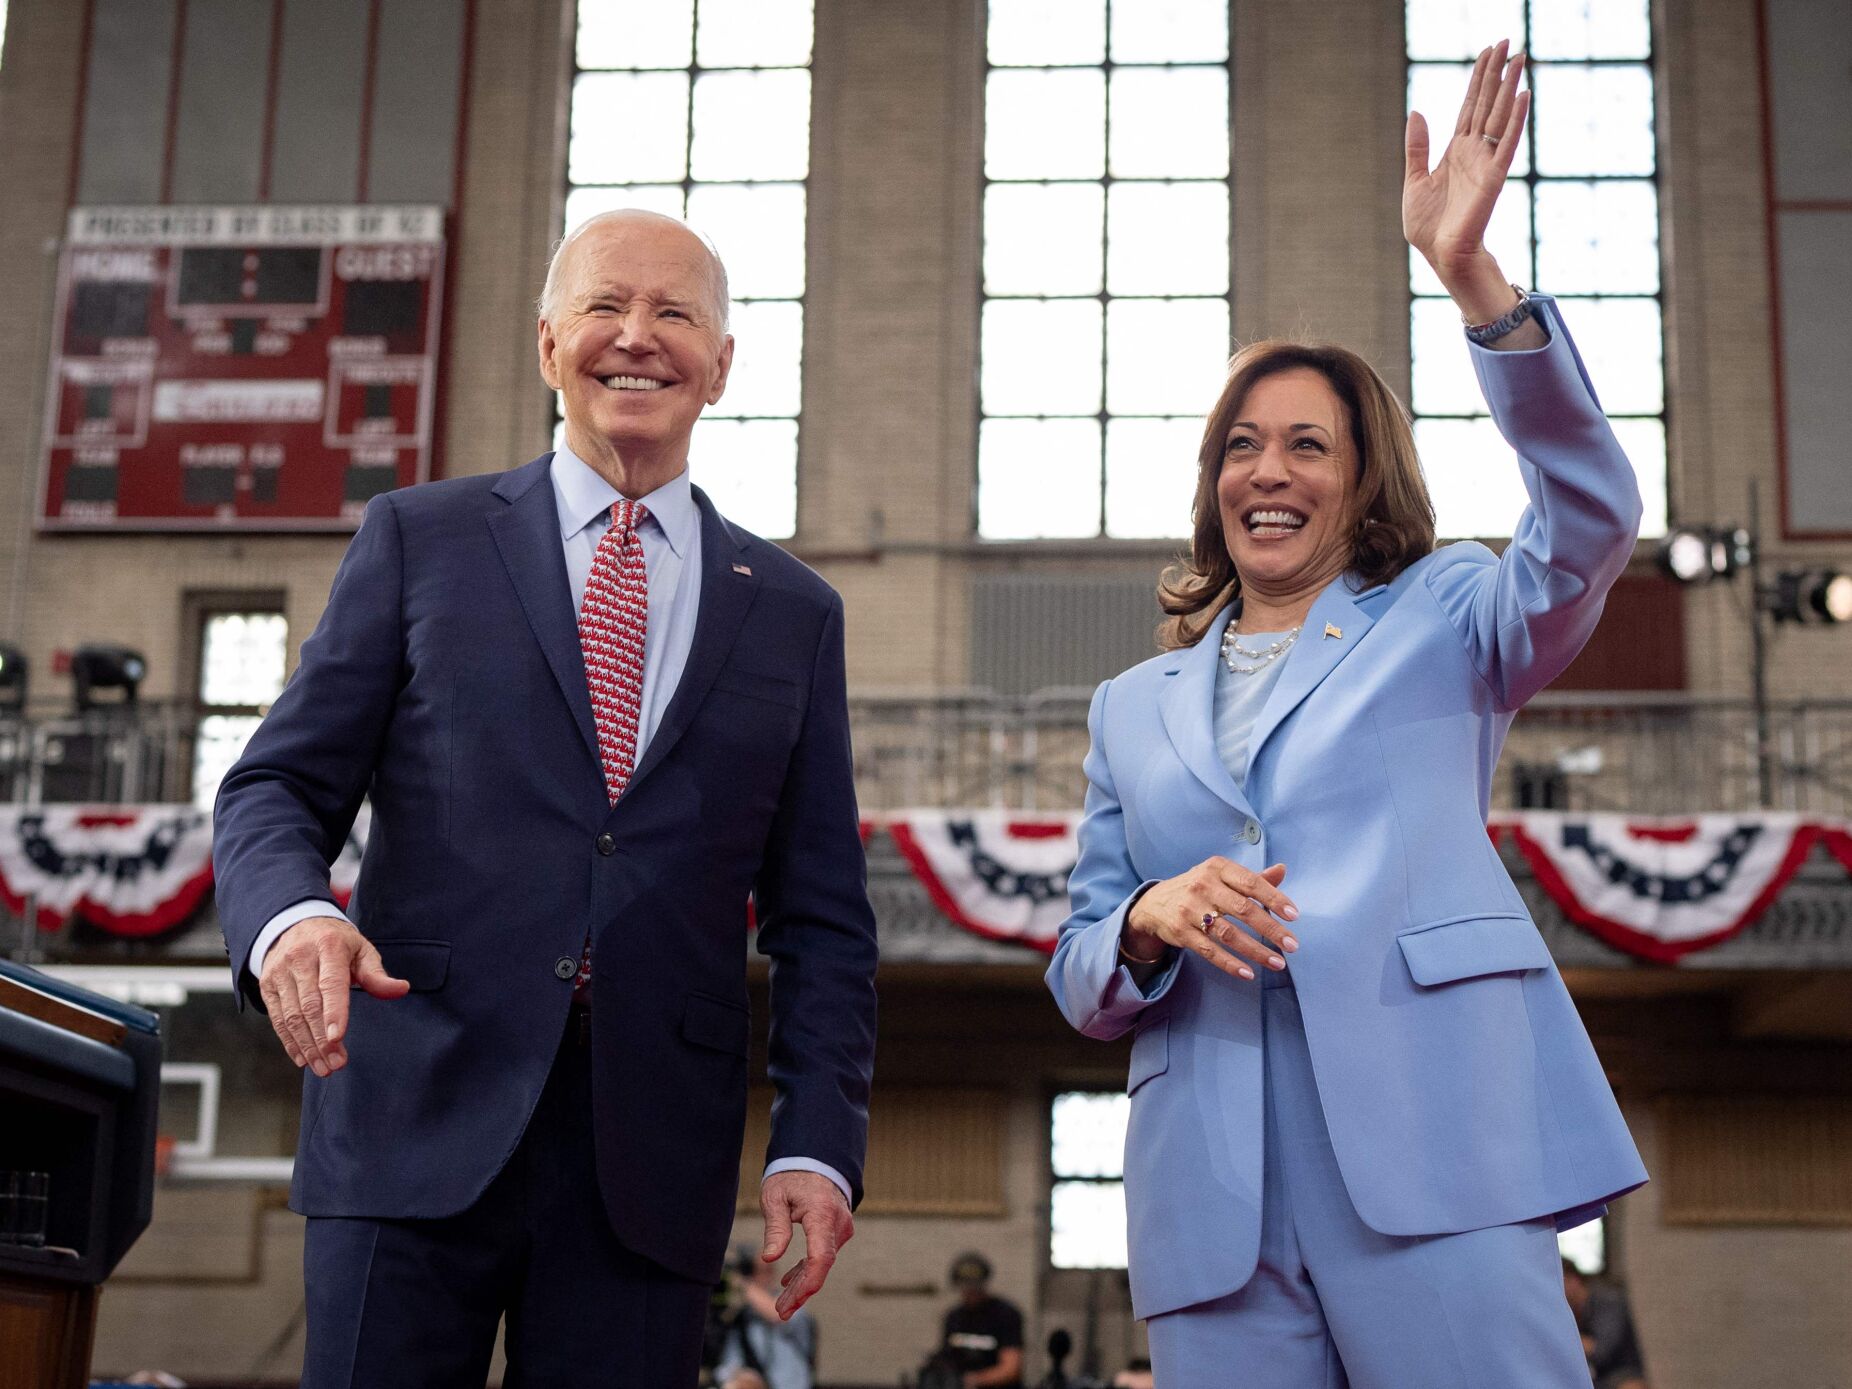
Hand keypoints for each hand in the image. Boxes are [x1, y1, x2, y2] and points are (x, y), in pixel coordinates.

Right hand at [258, 916, 409, 1075]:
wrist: (295, 923)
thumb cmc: (336, 942)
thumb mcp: (361, 949)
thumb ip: (377, 974)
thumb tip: (401, 989)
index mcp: (328, 946)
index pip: (330, 983)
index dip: (334, 1012)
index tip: (337, 1037)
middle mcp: (299, 958)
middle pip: (309, 1005)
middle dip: (321, 1039)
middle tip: (336, 1064)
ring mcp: (279, 972)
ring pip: (291, 1016)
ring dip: (307, 1046)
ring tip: (324, 1068)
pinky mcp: (267, 985)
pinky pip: (277, 1018)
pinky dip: (289, 1042)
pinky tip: (304, 1059)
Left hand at [759, 1170, 852, 1318]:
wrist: (816, 1158)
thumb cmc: (792, 1176)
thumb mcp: (775, 1197)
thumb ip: (776, 1228)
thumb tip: (770, 1259)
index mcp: (822, 1214)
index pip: (821, 1258)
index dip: (807, 1284)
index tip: (790, 1302)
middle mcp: (838, 1224)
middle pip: (821, 1266)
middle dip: (801, 1292)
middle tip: (780, 1312)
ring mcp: (841, 1228)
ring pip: (823, 1263)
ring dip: (803, 1283)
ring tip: (782, 1304)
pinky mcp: (838, 1230)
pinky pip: (824, 1255)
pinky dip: (807, 1269)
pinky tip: (789, 1281)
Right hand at [1123, 858, 1298, 981]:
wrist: (1154, 904)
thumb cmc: (1199, 888)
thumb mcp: (1221, 876)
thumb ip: (1252, 877)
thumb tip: (1282, 870)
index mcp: (1217, 868)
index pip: (1251, 882)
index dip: (1274, 898)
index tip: (1294, 916)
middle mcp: (1203, 886)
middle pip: (1243, 909)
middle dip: (1271, 929)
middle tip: (1292, 945)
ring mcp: (1190, 910)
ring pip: (1228, 934)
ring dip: (1256, 951)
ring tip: (1277, 963)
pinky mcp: (1181, 932)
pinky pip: (1210, 951)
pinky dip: (1230, 964)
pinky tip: (1249, 973)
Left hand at [1403, 39, 1530, 321]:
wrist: (1439, 255)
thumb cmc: (1428, 226)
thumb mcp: (1414, 180)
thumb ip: (1417, 147)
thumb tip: (1417, 111)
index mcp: (1455, 151)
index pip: (1470, 106)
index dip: (1478, 79)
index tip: (1488, 51)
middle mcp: (1474, 151)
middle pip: (1487, 103)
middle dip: (1496, 73)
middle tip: (1508, 41)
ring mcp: (1486, 162)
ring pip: (1500, 116)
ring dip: (1510, 87)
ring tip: (1520, 58)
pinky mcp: (1494, 177)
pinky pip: (1508, 143)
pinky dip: (1517, 120)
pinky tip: (1524, 96)